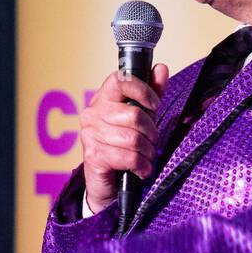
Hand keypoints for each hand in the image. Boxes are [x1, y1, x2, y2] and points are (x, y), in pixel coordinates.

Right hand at [81, 62, 169, 211]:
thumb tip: (160, 68)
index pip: (121, 80)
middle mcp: (92, 114)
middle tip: (152, 142)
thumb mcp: (141, 119)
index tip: (154, 105)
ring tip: (146, 157)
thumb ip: (151, 94)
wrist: (106, 183)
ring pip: (133, 139)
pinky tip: (141, 169)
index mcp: (103, 99)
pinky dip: (142, 166)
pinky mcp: (94, 156)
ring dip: (147, 152)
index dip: (143, 90)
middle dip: (151, 132)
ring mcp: (90, 135)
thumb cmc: (123, 147)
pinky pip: (129, 157)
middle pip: (134, 115)